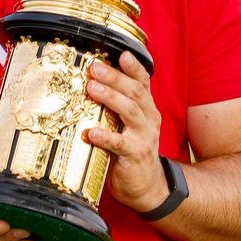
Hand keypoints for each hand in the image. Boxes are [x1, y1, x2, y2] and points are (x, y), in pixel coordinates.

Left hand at [84, 51, 168, 212]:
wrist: (147, 186)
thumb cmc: (131, 150)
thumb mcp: (128, 124)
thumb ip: (118, 105)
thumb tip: (91, 81)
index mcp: (147, 108)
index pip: (143, 82)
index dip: (134, 67)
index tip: (122, 53)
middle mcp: (149, 119)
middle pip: (134, 92)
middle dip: (114, 77)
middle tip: (94, 67)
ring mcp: (144, 137)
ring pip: (130, 112)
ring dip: (110, 98)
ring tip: (91, 88)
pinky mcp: (136, 155)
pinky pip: (120, 144)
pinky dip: (105, 136)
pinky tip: (91, 132)